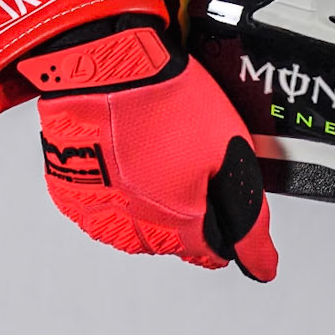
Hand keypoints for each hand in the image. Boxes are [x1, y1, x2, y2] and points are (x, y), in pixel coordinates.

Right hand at [18, 25, 277, 279]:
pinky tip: (125, 152)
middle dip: (188, 206)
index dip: (226, 222)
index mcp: (179, 227)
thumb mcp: (231, 154)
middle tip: (188, 157)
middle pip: (174, 239)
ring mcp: (98, 214)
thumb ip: (248, 219)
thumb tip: (263, 265)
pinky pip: (101, 203)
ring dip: (148, 199)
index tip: (221, 194)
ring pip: (134, 225)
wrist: (106, 69)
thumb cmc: (166, 101)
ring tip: (154, 149)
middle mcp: (134, 232)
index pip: (213, 253)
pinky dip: (115, 185)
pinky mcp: (71, 192)